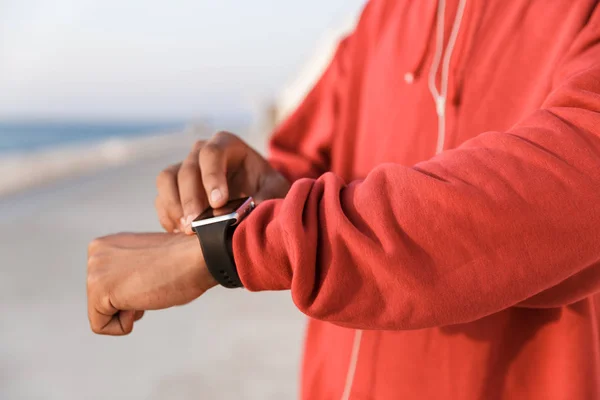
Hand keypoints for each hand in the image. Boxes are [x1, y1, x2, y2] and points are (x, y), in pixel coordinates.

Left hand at [86, 232, 216, 334]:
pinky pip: (101, 326)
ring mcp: (95, 270)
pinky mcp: (99, 290)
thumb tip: (126, 290)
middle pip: (101, 301)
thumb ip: (127, 270)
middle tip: (153, 283)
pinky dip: (124, 325)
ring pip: (101, 314)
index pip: (107, 287)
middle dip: (129, 302)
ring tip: (149, 288)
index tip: (154, 276)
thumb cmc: (184, 261)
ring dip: (130, 311)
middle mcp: (95, 253)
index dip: (133, 292)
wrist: (200, 257)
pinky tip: (142, 301)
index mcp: (107, 244)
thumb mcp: (146, 262)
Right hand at [155, 131, 289, 233]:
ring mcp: (184, 168)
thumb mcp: (275, 189)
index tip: (218, 203)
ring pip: (167, 179)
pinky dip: (167, 216)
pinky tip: (179, 232)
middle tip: (197, 224)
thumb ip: (268, 196)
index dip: (212, 177)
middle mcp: (201, 152)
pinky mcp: (174, 189)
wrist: (255, 196)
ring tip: (187, 229)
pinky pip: (161, 198)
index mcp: (227, 144)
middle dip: (191, 198)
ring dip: (174, 205)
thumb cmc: (266, 187)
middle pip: (187, 169)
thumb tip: (253, 210)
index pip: (212, 153)